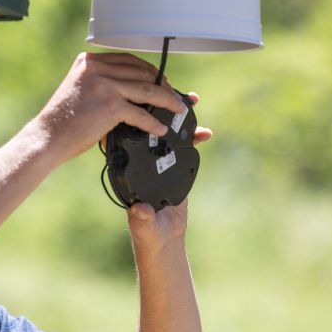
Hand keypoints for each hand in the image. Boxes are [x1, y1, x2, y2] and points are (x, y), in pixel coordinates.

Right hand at [33, 52, 187, 162]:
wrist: (46, 138)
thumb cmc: (62, 121)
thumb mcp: (79, 90)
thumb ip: (101, 83)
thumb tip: (132, 90)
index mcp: (89, 61)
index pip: (129, 60)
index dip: (150, 71)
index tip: (161, 81)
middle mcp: (97, 68)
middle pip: (142, 73)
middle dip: (163, 86)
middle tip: (175, 97)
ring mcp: (104, 85)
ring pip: (148, 90)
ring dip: (168, 101)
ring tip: (178, 110)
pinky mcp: (110, 104)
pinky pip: (141, 113)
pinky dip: (153, 122)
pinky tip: (160, 128)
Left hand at [128, 100, 211, 256]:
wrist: (164, 239)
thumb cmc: (148, 234)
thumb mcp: (145, 226)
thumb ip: (142, 218)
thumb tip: (138, 209)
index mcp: (127, 170)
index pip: (125, 139)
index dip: (132, 118)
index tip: (143, 103)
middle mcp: (140, 160)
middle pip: (147, 126)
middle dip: (158, 107)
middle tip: (172, 92)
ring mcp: (158, 159)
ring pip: (166, 131)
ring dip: (179, 115)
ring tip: (193, 100)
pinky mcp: (174, 163)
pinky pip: (184, 144)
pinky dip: (195, 136)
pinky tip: (206, 132)